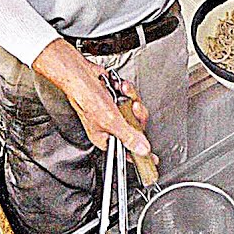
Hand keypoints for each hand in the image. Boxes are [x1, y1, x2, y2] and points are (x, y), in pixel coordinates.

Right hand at [31, 40, 151, 155]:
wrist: (80, 75)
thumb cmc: (86, 98)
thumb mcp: (111, 122)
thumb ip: (129, 137)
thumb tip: (142, 150)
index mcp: (106, 138)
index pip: (126, 151)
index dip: (140, 153)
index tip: (154, 159)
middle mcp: (109, 126)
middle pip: (135, 127)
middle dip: (136, 113)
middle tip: (134, 107)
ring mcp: (113, 111)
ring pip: (134, 109)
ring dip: (129, 96)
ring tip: (122, 91)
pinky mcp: (114, 97)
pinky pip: (129, 96)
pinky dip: (125, 89)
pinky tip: (117, 86)